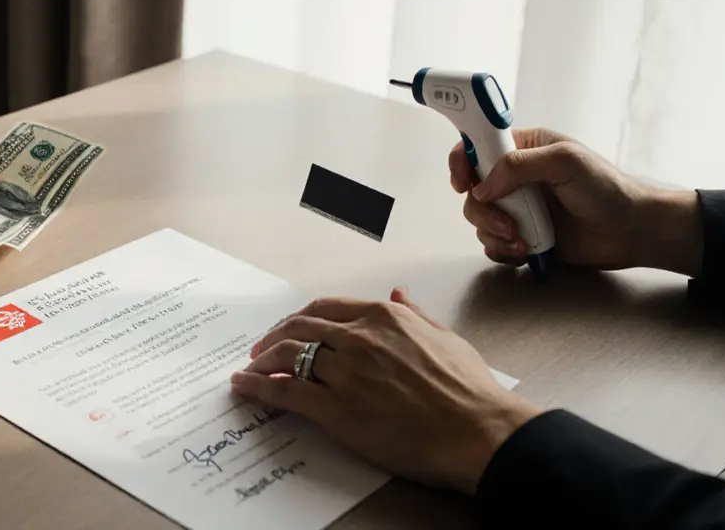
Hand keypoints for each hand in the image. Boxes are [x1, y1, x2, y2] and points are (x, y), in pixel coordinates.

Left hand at [230, 288, 540, 494]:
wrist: (478, 430)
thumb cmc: (470, 391)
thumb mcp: (445, 338)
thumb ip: (416, 314)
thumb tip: (398, 293)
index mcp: (384, 317)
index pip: (326, 309)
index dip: (300, 320)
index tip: (288, 329)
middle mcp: (360, 337)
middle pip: (299, 328)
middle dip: (273, 337)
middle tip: (260, 350)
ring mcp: (346, 372)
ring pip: (288, 356)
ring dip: (262, 361)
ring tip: (250, 369)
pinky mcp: (337, 409)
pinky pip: (286, 392)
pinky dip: (259, 387)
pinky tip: (246, 387)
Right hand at [449, 127, 702, 274]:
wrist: (631, 231)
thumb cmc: (607, 189)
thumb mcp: (566, 161)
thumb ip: (519, 165)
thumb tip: (483, 186)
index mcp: (524, 148)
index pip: (477, 146)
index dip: (462, 162)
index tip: (462, 182)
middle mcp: (516, 177)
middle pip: (473, 190)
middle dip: (484, 211)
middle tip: (509, 223)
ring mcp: (518, 208)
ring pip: (480, 220)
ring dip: (495, 234)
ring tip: (523, 241)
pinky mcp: (522, 236)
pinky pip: (493, 244)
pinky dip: (503, 251)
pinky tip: (527, 251)